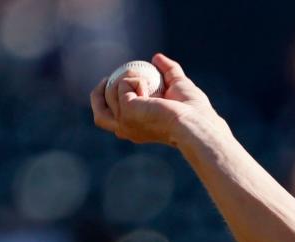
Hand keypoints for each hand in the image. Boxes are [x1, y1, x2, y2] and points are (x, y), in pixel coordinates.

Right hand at [90, 54, 219, 146]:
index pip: (113, 119)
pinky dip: (135, 78)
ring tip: (148, 81)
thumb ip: (169, 71)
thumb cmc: (193, 111)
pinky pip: (122, 84)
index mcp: (138, 128)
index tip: (115, 81)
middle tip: (109, 77)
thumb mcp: (178, 85)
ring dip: (127, 77)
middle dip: (98, 94)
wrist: (196, 121)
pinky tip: (149, 87)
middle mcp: (128, 130)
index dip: (110, 100)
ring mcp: (124, 122)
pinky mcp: (125, 112)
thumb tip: (157, 58)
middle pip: (99, 115)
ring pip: (109, 93)